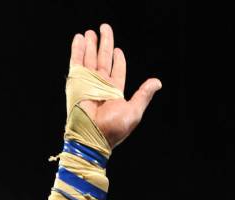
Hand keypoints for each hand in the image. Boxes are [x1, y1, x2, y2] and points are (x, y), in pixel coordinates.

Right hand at [70, 24, 161, 148]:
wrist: (93, 135)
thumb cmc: (115, 128)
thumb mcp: (134, 111)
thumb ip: (144, 95)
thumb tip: (158, 82)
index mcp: (115, 93)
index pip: (117, 71)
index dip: (118, 60)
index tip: (118, 50)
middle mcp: (101, 86)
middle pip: (103, 60)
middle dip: (104, 44)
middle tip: (104, 28)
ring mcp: (88, 83)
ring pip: (90, 58)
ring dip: (90, 45)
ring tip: (90, 32)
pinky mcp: (77, 82)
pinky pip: (76, 62)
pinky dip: (77, 50)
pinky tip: (79, 39)